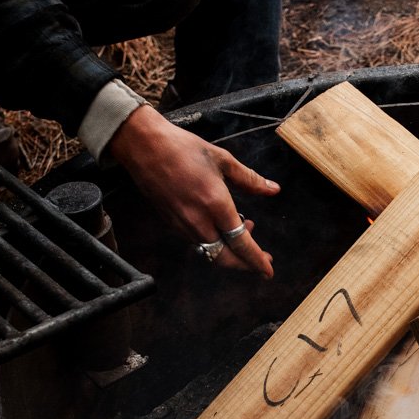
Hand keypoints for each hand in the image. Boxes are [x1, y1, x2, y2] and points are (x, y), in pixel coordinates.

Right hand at [106, 105, 278, 277]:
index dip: (257, 260)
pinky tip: (221, 223)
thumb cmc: (184, 148)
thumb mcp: (223, 160)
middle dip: (245, 264)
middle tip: (262, 258)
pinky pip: (197, 242)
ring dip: (230, 249)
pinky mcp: (172, 224)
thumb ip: (250, 179)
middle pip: (225, 258)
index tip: (269, 271)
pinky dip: (214, 241)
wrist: (144, 147)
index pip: (241, 244)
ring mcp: (182, 225)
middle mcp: (199, 221)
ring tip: (245, 226)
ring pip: (211, 252)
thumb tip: (274, 190)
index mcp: (216, 205)